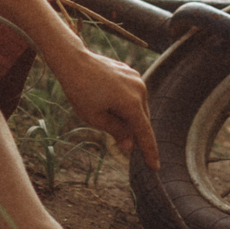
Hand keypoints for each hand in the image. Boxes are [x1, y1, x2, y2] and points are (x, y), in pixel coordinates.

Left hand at [52, 46, 157, 166]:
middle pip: (142, 120)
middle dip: (132, 131)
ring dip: (128, 115)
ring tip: (104, 108)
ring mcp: (137, 79)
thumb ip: (116, 132)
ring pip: (138, 106)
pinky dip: (126, 102)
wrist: (74, 61)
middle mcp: (139, 90)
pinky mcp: (132, 73)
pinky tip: (107, 97)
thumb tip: (131, 145)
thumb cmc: (81, 91)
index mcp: (131, 104)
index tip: (155, 167)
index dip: (149, 152)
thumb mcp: (95, 118)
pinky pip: (134, 94)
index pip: (144, 133)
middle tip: (117, 138)